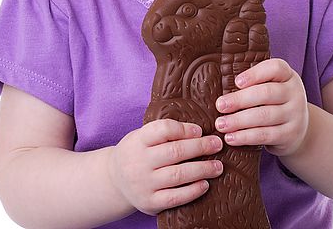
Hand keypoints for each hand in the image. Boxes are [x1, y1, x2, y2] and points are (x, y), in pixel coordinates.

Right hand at [108, 119, 223, 215]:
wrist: (115, 180)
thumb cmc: (138, 152)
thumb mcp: (142, 135)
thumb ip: (165, 132)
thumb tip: (200, 130)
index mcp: (138, 140)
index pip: (163, 130)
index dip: (185, 129)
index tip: (200, 131)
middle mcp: (139, 162)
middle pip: (175, 152)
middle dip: (201, 147)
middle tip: (218, 144)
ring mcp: (144, 184)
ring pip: (178, 175)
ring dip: (202, 169)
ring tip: (218, 166)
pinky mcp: (149, 202)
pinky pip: (175, 197)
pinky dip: (193, 191)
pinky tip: (205, 184)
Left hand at [215, 58, 308, 156]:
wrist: (299, 130)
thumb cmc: (275, 102)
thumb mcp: (273, 86)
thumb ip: (255, 83)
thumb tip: (221, 86)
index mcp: (288, 75)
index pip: (275, 68)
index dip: (255, 74)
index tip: (236, 82)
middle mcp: (295, 93)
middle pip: (266, 93)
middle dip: (240, 100)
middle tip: (219, 105)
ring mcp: (295, 114)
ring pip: (264, 116)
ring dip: (239, 121)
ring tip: (221, 124)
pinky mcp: (290, 134)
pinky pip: (265, 135)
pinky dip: (245, 137)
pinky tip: (231, 137)